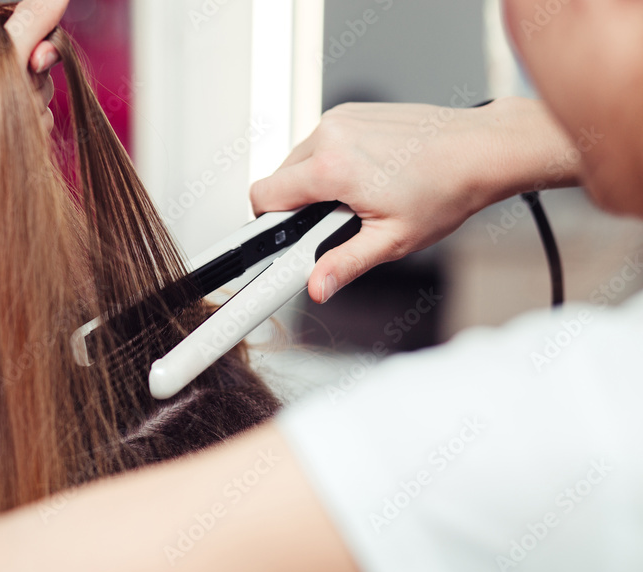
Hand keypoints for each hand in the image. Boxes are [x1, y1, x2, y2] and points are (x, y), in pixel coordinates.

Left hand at [0, 1, 67, 159]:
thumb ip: (29, 26)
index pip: (13, 17)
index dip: (33, 38)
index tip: (36, 61)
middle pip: (28, 52)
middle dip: (32, 78)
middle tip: (20, 97)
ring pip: (35, 86)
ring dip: (32, 105)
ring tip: (9, 125)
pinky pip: (33, 113)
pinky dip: (30, 126)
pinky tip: (13, 141)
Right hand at [250, 97, 575, 302]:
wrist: (481, 150)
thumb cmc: (446, 188)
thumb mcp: (391, 240)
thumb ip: (344, 264)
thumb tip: (317, 285)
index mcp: (332, 168)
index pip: (264, 195)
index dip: (267, 224)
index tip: (281, 240)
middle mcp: (330, 135)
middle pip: (280, 179)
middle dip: (298, 206)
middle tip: (337, 222)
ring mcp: (341, 119)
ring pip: (300, 161)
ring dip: (316, 183)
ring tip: (359, 197)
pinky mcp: (352, 112)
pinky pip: (322, 143)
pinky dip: (333, 162)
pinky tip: (368, 175)